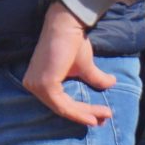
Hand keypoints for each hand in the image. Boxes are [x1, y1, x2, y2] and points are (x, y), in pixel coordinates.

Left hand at [21, 0, 114, 126]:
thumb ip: (94, 78)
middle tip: (104, 120)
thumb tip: (112, 84)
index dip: (80, 112)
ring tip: (105, 115)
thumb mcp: (85, 67)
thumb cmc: (73, 42)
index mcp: (38, 82)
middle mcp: (32, 85)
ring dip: (86, 114)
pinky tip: (93, 116)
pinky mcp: (44, 85)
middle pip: (62, 108)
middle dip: (85, 115)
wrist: (68, 24)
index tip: (99, 117)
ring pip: (64, 108)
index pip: (59, 102)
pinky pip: (63, 106)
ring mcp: (37, 86)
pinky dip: (80, 111)